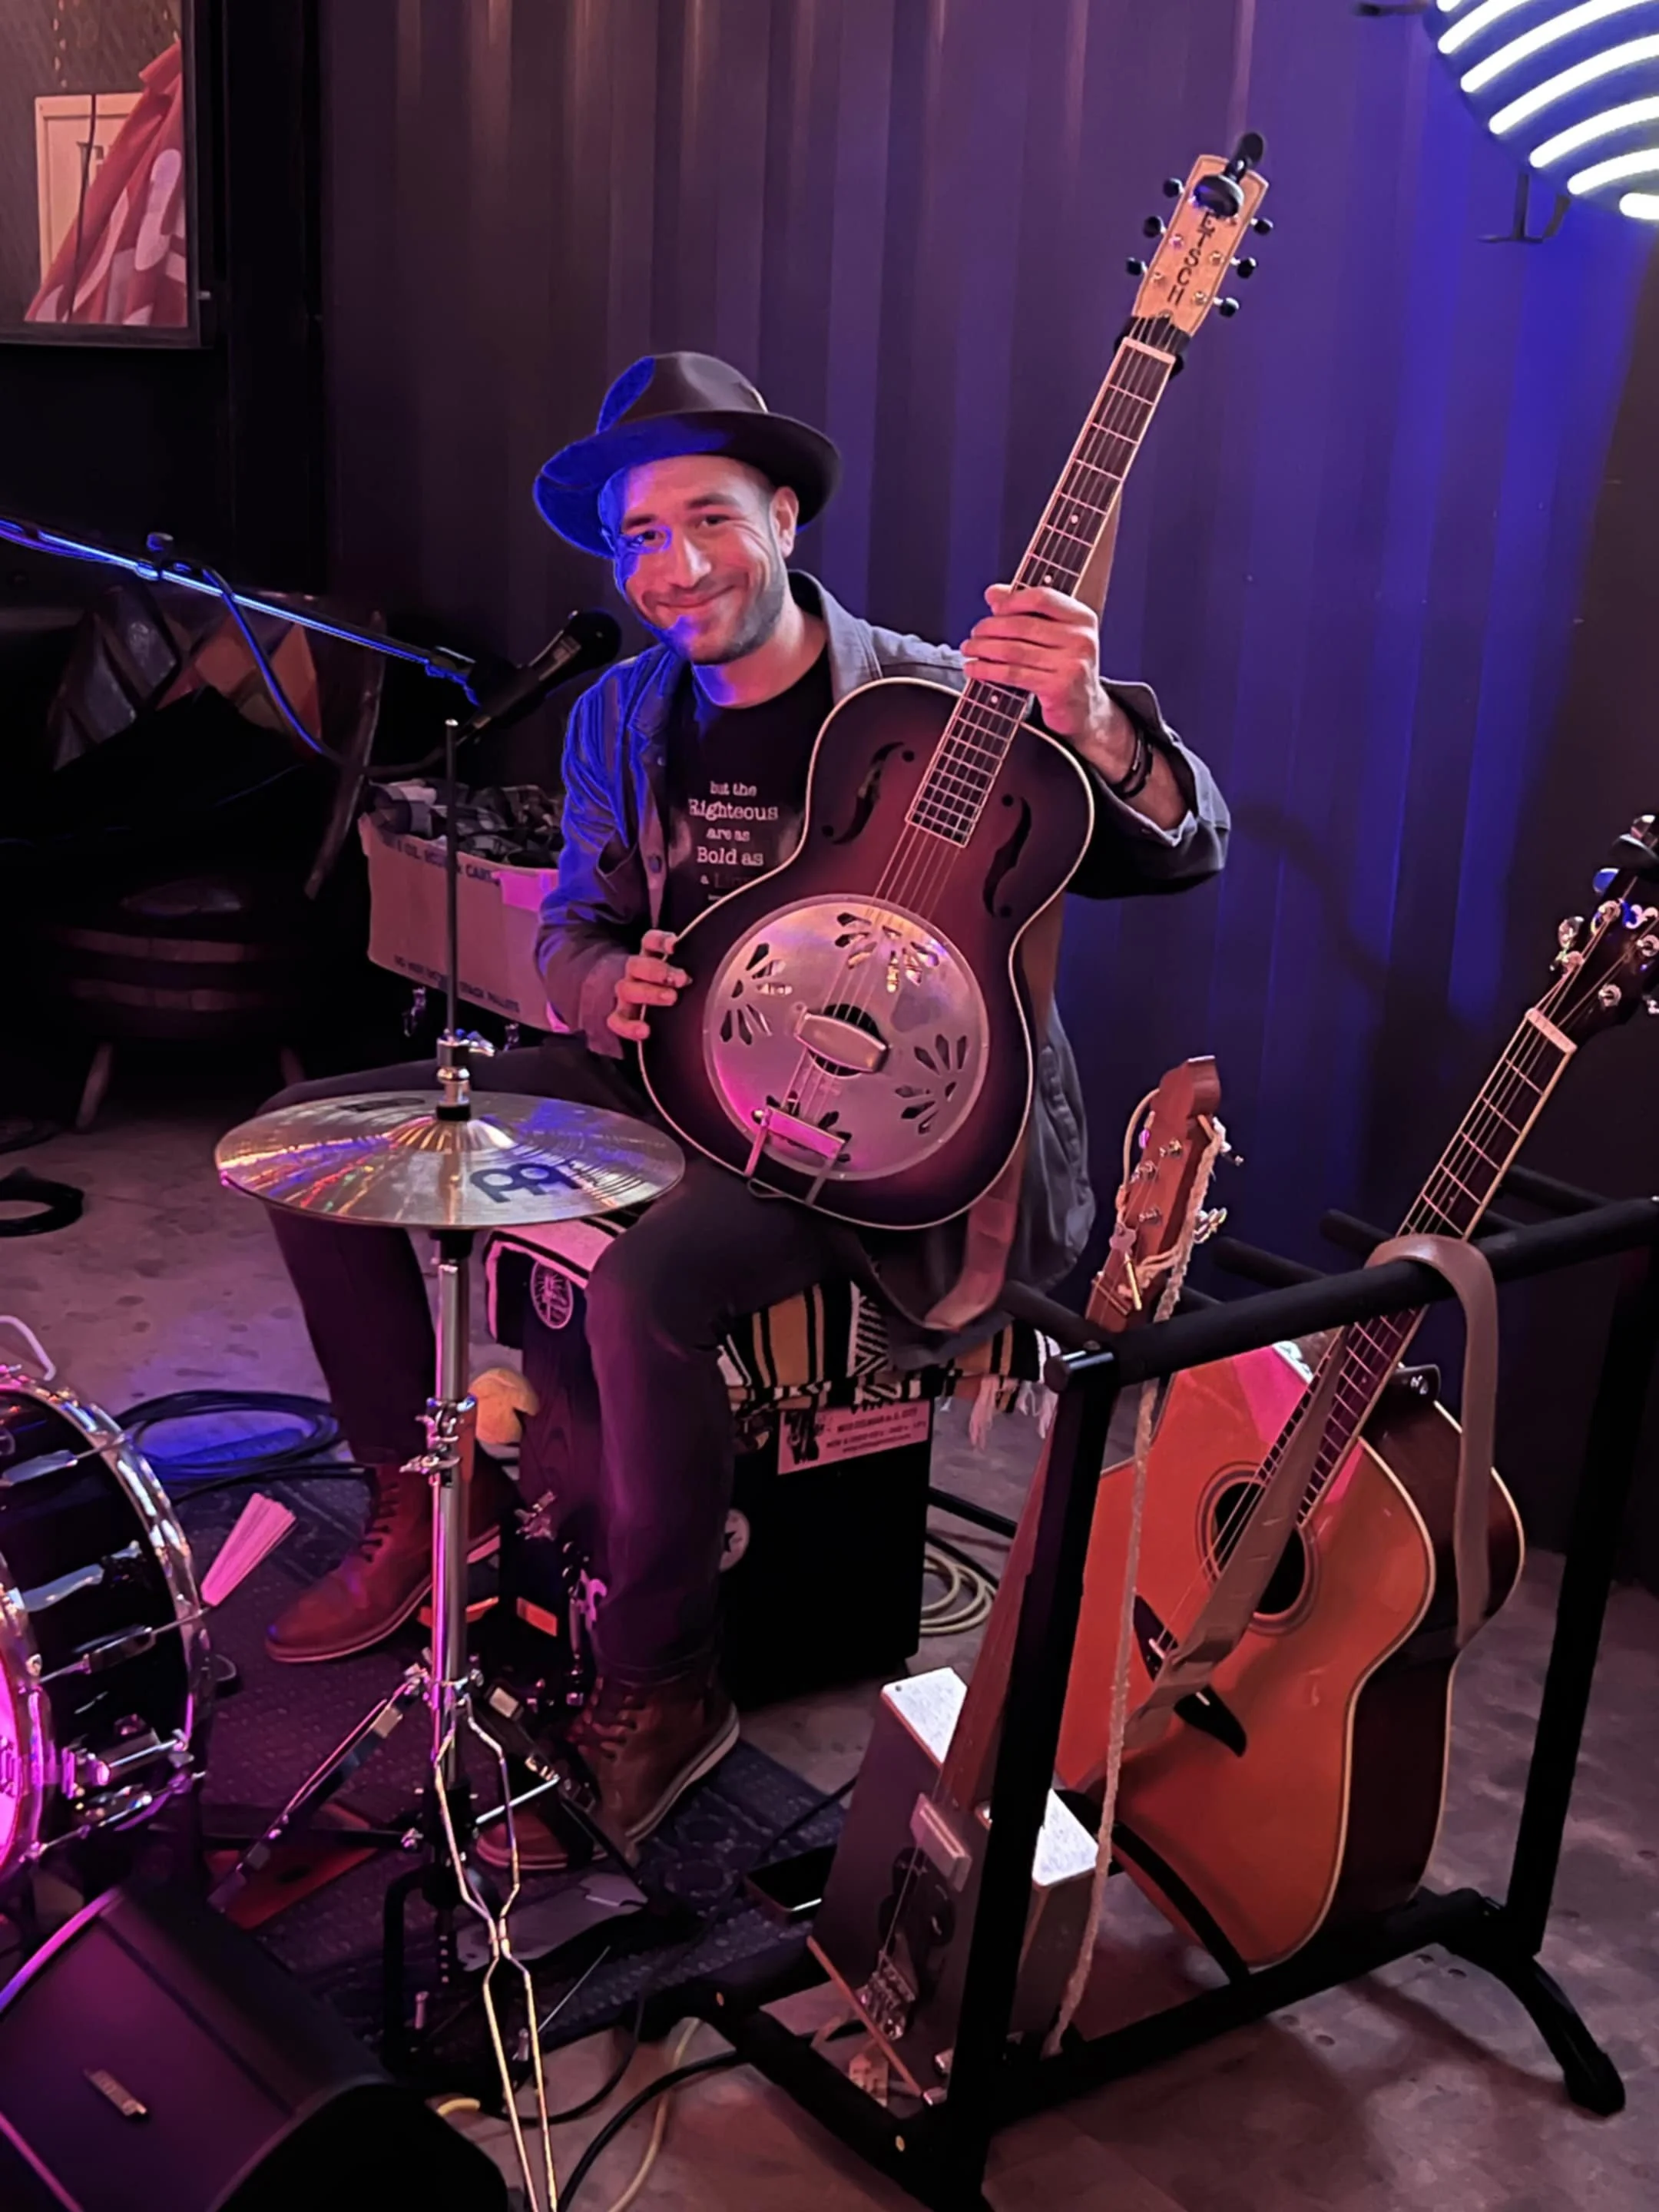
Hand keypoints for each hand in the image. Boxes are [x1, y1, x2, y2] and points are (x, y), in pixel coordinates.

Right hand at [607, 928, 689, 1041]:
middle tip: (680, 978)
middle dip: (658, 970)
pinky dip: (629, 1026)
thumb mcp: (686, 974)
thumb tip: (726, 963)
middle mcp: (636, 974)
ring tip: (671, 998)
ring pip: (626, 989)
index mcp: (651, 957)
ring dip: (649, 993)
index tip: (674, 946)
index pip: (650, 942)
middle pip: (636, 965)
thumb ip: (697, 967)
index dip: (660, 941)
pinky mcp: (622, 1017)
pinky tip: (645, 1031)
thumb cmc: (677, 989)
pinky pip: (617, 1021)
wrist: (655, 1012)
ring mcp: (627, 995)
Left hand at [961, 583, 1132, 774]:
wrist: (1084, 710)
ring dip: (984, 648)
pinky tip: (974, 668)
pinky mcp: (1057, 688)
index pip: (1042, 597)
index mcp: (1082, 618)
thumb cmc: (1064, 667)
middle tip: (974, 632)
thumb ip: (1027, 610)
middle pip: (1023, 625)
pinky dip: (988, 670)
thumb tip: (993, 593)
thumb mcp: (1054, 634)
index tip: (993, 607)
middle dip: (990, 627)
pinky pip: (1013, 674)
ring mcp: (1071, 665)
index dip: (1012, 600)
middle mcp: (1081, 639)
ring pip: (1014, 650)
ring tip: (968, 648)